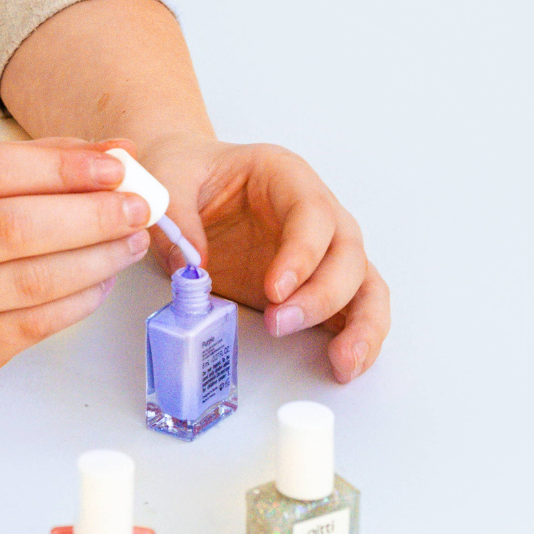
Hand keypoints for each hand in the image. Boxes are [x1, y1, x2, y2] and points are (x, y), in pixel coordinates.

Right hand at [0, 138, 152, 375]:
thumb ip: (43, 159)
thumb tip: (120, 152)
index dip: (59, 167)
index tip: (114, 165)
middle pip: (13, 228)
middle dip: (89, 215)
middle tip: (138, 206)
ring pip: (29, 281)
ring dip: (95, 259)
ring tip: (132, 240)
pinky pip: (33, 326)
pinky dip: (79, 301)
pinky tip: (104, 278)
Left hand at [136, 135, 389, 382]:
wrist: (188, 181)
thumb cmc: (189, 170)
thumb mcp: (170, 176)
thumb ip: (177, 215)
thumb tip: (192, 266)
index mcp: (285, 174)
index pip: (312, 212)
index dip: (302, 253)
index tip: (275, 289)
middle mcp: (316, 210)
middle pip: (346, 251)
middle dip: (322, 294)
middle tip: (281, 323)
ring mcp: (322, 247)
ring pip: (364, 282)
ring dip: (360, 323)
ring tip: (342, 362)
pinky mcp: (316, 281)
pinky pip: (354, 307)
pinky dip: (358, 336)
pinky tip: (346, 363)